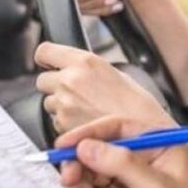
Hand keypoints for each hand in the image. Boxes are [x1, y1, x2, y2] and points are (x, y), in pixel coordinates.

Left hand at [35, 42, 173, 132]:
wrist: (144, 136)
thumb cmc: (138, 107)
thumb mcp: (118, 74)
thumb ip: (91, 70)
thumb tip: (79, 71)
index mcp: (85, 62)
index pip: (45, 51)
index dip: (47, 58)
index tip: (50, 62)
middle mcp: (70, 81)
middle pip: (43, 80)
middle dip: (55, 85)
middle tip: (75, 92)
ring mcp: (64, 105)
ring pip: (49, 103)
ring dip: (61, 106)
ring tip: (86, 110)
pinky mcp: (62, 126)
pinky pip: (56, 122)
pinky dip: (66, 124)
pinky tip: (87, 123)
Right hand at [58, 117, 187, 187]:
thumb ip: (120, 164)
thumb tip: (87, 146)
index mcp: (158, 144)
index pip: (116, 128)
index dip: (88, 133)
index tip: (64, 145)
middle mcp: (142, 160)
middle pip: (97, 154)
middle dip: (83, 172)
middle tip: (72, 183)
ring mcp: (130, 184)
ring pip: (92, 181)